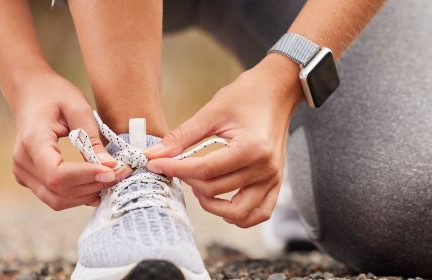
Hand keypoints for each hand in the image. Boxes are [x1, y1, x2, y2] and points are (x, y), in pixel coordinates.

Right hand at [9, 69, 132, 210]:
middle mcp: (22, 161)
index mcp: (32, 141)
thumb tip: (109, 166)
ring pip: (56, 200)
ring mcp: (22, 172)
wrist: (30, 93)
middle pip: (58, 191)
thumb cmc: (54, 95)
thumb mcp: (78, 108)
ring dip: (86, 195)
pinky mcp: (29, 178)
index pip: (57, 174)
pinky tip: (95, 184)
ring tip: (110, 179)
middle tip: (119, 174)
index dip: (86, 177)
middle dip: (92, 187)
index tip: (111, 171)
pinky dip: (77, 195)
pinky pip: (54, 196)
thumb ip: (92, 139)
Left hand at [144, 55, 302, 227]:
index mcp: (251, 148)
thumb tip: (154, 154)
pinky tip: (222, 205)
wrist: (277, 90)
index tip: (156, 164)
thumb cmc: (247, 96)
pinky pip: (260, 213)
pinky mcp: (276, 182)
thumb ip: (182, 136)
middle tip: (175, 167)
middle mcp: (264, 168)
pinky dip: (240, 216)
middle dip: (188, 181)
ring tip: (198, 187)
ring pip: (238, 212)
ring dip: (212, 205)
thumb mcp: (212, 112)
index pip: (205, 170)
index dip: (175, 169)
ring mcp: (273, 178)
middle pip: (216, 190)